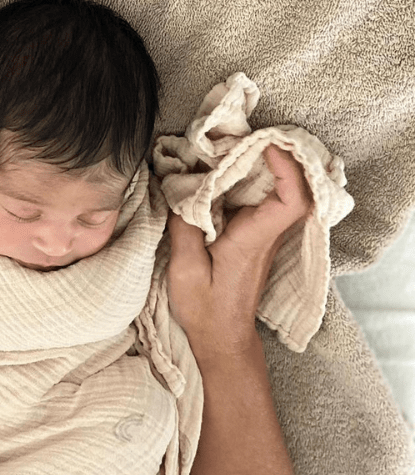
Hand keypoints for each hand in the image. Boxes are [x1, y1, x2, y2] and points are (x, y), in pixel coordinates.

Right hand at [166, 144, 313, 361]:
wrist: (224, 339)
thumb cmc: (206, 310)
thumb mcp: (185, 270)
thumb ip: (184, 227)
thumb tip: (180, 191)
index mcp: (254, 240)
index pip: (292, 200)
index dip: (289, 168)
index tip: (268, 144)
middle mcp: (267, 234)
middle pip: (295, 188)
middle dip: (279, 155)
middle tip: (251, 135)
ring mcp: (265, 236)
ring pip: (283, 192)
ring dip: (269, 165)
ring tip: (242, 145)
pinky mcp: (256, 237)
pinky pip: (267, 200)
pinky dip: (258, 178)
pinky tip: (236, 169)